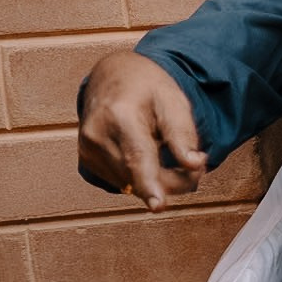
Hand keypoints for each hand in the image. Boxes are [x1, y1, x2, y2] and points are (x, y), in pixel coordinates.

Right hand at [78, 51, 209, 209]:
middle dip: (171, 179)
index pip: (137, 156)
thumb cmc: (147, 87)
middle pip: (137, 175)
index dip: (150, 183)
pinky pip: (121, 180)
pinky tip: (147, 154)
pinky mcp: (86, 161)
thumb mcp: (173, 101)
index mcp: (119, 115)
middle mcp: (96, 135)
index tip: (158, 205)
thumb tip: (193, 165)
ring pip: (130, 183)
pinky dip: (139, 175)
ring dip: (156, 179)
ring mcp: (87, 150)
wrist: (114, 76)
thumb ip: (183, 134)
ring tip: (169, 152)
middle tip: (195, 164)